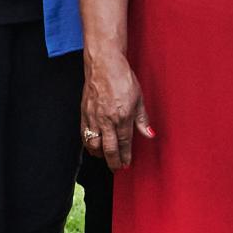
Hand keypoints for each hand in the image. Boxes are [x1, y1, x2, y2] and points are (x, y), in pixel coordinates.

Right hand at [81, 52, 152, 170]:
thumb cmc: (122, 77)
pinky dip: (88, 143)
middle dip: (113, 161)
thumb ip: (142, 119)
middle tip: (116, 168)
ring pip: (94, 144)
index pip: (124, 144)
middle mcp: (107, 120)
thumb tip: (149, 134)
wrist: (104, 64)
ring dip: (99, 154)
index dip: (125, 157)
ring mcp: (94, 117)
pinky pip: (84, 134)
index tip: (126, 164)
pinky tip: (92, 146)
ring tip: (104, 158)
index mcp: (122, 117)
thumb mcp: (139, 98)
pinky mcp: (84, 112)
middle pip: (109, 148)